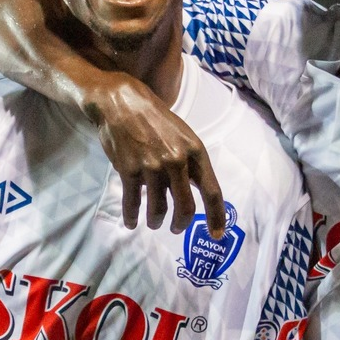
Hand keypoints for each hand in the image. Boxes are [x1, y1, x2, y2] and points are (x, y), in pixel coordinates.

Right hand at [86, 74, 228, 237]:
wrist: (122, 104)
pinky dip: (132, 217)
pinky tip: (131, 222)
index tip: (217, 235)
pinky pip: (132, 203)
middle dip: (181, 224)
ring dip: (156, 221)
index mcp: (195, 152)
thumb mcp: (183, 136)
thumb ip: (190, 162)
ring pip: (158, 209)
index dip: (216, 217)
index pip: (212, 192)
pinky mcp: (129, 171)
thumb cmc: (155, 120)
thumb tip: (194, 191)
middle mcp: (176, 162)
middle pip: (186, 207)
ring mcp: (152, 168)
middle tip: (176, 228)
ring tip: (154, 223)